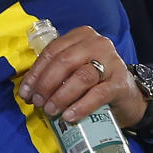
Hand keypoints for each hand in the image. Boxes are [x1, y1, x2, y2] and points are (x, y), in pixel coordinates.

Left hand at [17, 25, 147, 127]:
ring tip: (50, 110)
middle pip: (65, 61)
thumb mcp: (74, 69)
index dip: (36, 73)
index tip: (25, 92)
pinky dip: (80, 106)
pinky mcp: (120, 82)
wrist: (127, 96)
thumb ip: (54, 73)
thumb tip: (28, 92)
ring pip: (81, 77)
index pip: (52, 51)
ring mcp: (111, 62)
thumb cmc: (94, 81)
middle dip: (46, 83)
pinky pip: (97, 94)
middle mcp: (97, 44)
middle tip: (37, 102)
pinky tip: (68, 116)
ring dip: (61, 95)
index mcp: (81, 36)